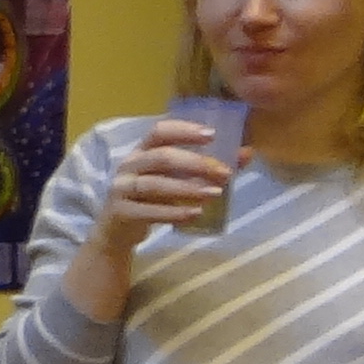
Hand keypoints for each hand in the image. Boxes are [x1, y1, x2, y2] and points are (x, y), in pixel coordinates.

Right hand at [94, 117, 236, 253]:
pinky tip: (195, 214)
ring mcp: (122, 189)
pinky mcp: (121, 212)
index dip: (184, 130)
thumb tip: (246, 153)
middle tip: (224, 172)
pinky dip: (173, 213)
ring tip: (215, 194)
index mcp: (142, 151)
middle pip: (161, 157)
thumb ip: (206, 167)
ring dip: (188, 188)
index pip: (160, 132)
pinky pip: (148, 211)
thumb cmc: (150, 199)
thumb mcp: (174, 180)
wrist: (116, 232)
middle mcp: (129, 166)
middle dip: (195, 163)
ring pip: (155, 185)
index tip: (212, 135)